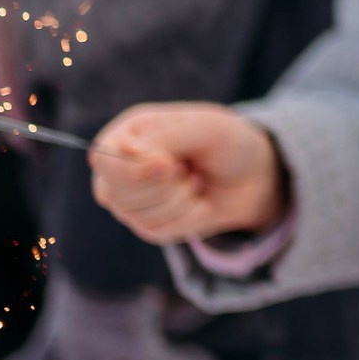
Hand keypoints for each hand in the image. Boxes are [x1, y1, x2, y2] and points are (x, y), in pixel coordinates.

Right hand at [89, 103, 285, 244]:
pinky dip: (186, 219)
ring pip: (133, 215)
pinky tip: (198, 202)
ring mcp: (131, 197)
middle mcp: (123, 164)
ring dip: (177, 201)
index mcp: (131, 131)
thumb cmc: (229, 143)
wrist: (255, 177)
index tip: (170, 165)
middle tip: (188, 169)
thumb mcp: (207, 127)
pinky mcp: (147, 223)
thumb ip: (167, 137)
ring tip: (196, 181)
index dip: (132, 168)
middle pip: (113, 191)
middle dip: (162, 186)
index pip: (103, 156)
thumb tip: (131, 155)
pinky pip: (154, 231)